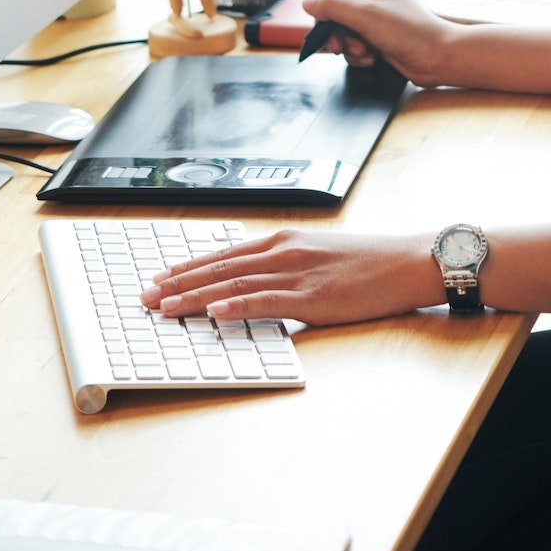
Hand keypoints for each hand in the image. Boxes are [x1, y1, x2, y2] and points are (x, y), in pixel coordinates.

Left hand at [139, 227, 438, 326]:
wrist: (405, 261)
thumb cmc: (365, 262)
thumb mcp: (317, 255)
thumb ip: (284, 266)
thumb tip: (251, 285)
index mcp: (283, 239)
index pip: (223, 253)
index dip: (188, 266)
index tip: (159, 276)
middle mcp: (283, 250)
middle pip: (220, 267)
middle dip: (178, 282)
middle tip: (145, 295)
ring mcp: (297, 272)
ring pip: (234, 284)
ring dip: (194, 296)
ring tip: (164, 306)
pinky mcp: (312, 295)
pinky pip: (267, 300)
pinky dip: (236, 306)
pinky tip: (214, 311)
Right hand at [302, 0, 457, 86]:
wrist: (438, 59)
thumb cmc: (410, 32)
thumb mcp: (367, 16)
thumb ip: (334, 6)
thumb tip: (307, 3)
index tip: (327, 18)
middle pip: (330, 7)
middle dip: (332, 29)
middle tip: (338, 44)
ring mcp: (371, 16)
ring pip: (337, 28)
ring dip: (344, 45)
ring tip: (362, 51)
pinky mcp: (373, 36)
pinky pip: (349, 44)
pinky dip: (355, 54)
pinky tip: (370, 58)